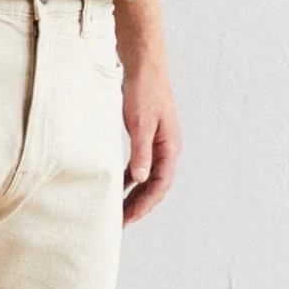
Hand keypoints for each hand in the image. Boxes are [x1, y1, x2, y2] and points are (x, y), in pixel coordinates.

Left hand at [121, 59, 179, 225]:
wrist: (144, 66)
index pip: (160, 185)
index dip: (144, 204)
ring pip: (148, 178)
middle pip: (155, 186)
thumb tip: (139, 180)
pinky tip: (118, 186)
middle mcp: (168, 149)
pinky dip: (130, 178)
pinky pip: (141, 165)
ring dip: (135, 194)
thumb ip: (141, 153)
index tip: (128, 218)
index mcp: (171, 147)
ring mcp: (159, 143)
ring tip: (119, 209)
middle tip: (120, 222)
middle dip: (139, 205)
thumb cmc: (145, 91)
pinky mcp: (148, 137)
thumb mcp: (140, 124)